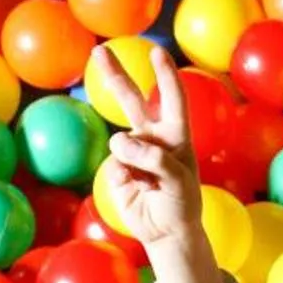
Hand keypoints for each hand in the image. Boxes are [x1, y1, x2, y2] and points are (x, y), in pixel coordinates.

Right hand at [87, 44, 201, 249]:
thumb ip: (154, 159)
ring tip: (148, 183)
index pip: (172, 98)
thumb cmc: (182, 202)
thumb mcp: (178, 181)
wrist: (166, 231)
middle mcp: (152, 137)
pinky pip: (114, 166)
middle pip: (132, 100)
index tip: (157, 52)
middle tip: (100, 51)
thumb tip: (120, 141)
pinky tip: (137, 190)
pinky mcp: (116, 168)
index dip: (164, 75)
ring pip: (120, 139)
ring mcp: (131, 152)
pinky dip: (124, 179)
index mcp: (175, 134)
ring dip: (132, 159)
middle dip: (116, 75)